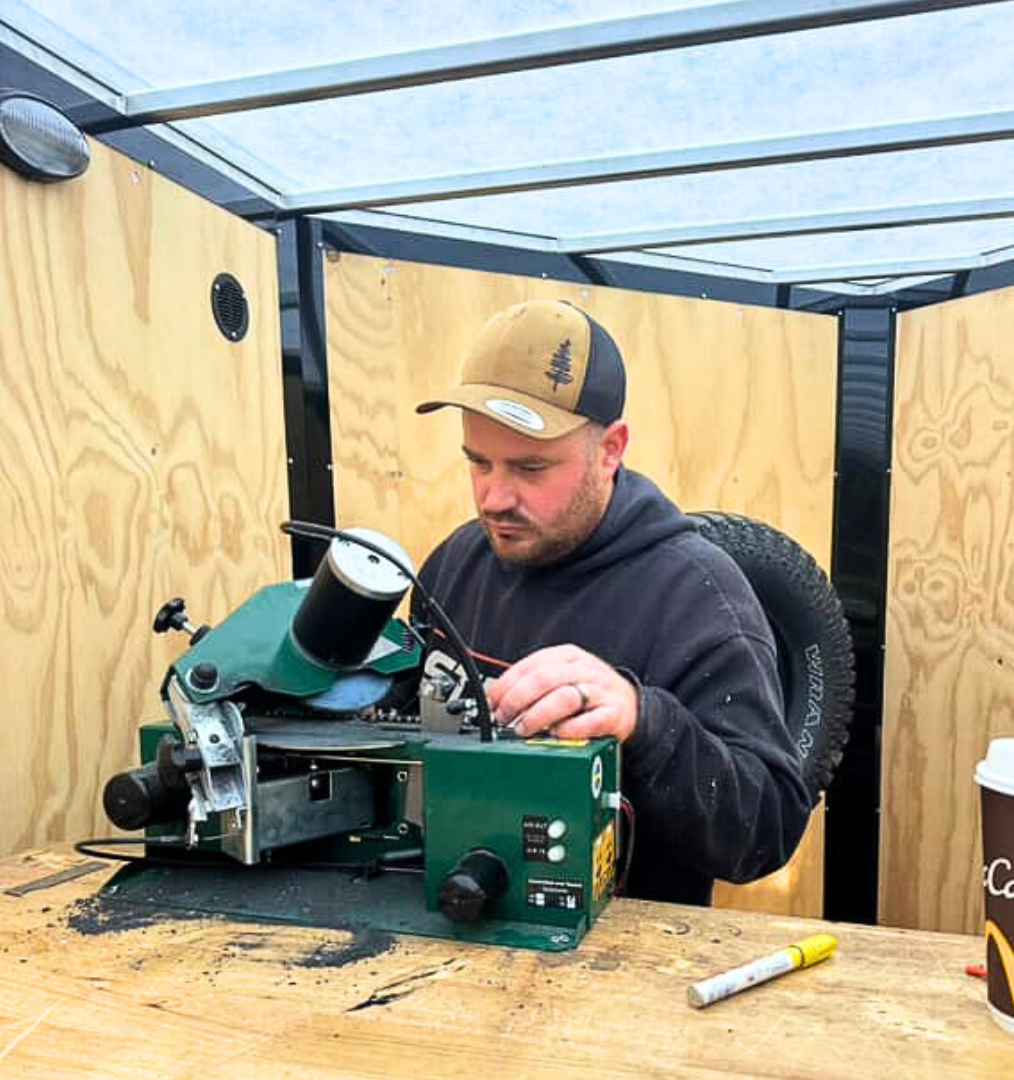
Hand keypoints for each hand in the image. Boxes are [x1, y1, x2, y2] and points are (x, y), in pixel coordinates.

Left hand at [486, 644, 638, 741]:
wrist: (630, 704)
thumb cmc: (589, 692)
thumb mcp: (561, 677)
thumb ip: (533, 684)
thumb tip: (497, 699)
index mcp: (567, 656)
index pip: (530, 665)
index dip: (506, 686)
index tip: (493, 703)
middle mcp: (583, 669)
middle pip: (543, 680)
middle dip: (517, 701)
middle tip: (504, 719)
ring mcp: (600, 690)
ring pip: (564, 698)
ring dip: (538, 716)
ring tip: (524, 730)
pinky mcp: (614, 713)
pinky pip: (589, 721)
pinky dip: (568, 730)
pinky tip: (556, 735)